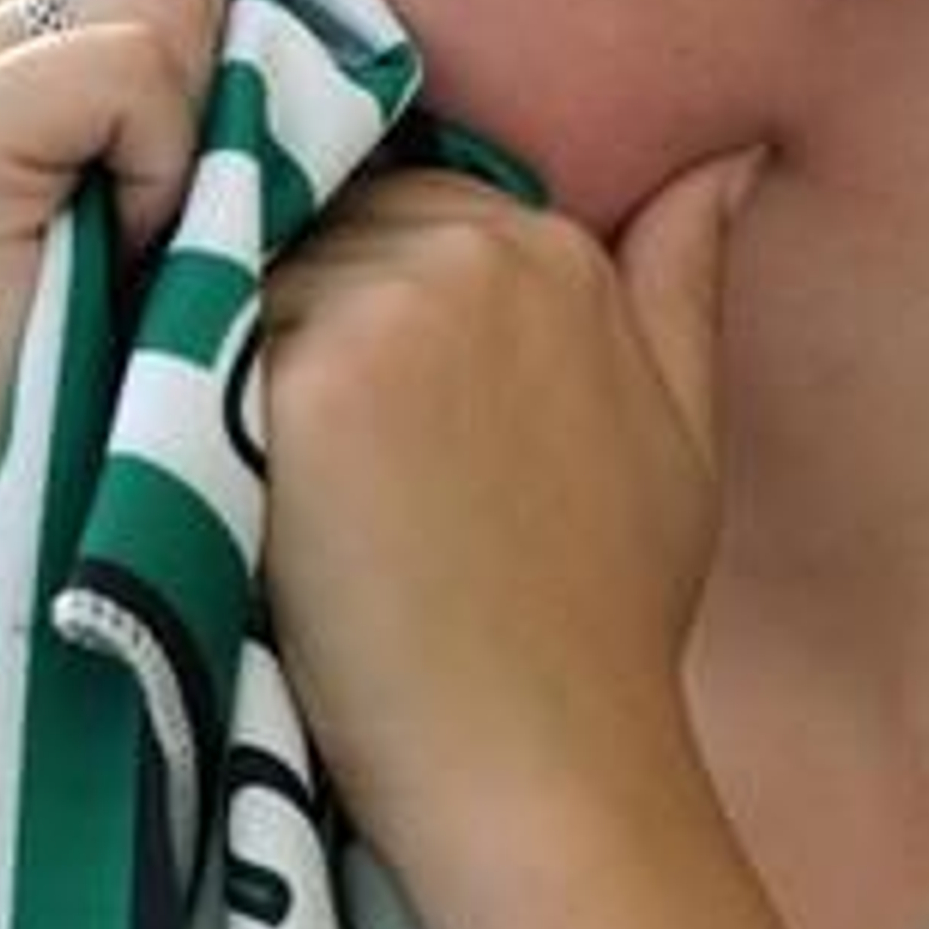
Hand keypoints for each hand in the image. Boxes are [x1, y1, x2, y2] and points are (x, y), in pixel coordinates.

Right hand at [0, 0, 225, 541]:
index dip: (220, 59)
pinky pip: (134, 63)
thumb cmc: (166, 345)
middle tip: (163, 217)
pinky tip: (130, 247)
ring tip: (144, 236)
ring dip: (196, 133)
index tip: (176, 187)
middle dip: (212, 83)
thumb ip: (192, 30)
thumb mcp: (182, 154)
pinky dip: (170, 164)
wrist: (80, 518)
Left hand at [261, 150, 764, 903]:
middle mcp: (477, 255)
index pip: (404, 203)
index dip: (360, 292)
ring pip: (255, 274)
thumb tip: (728, 160)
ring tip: (258, 467)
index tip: (346, 393)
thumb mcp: (680, 430)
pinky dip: (199, 400)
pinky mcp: (306, 382)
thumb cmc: (604, 620)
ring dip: (240, 349)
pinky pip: (209, 341)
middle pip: (324, 229)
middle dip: (300, 310)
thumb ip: (681, 279)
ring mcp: (388, 311)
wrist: (544, 769)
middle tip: (299, 442)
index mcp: (558, 251)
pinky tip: (220, 479)